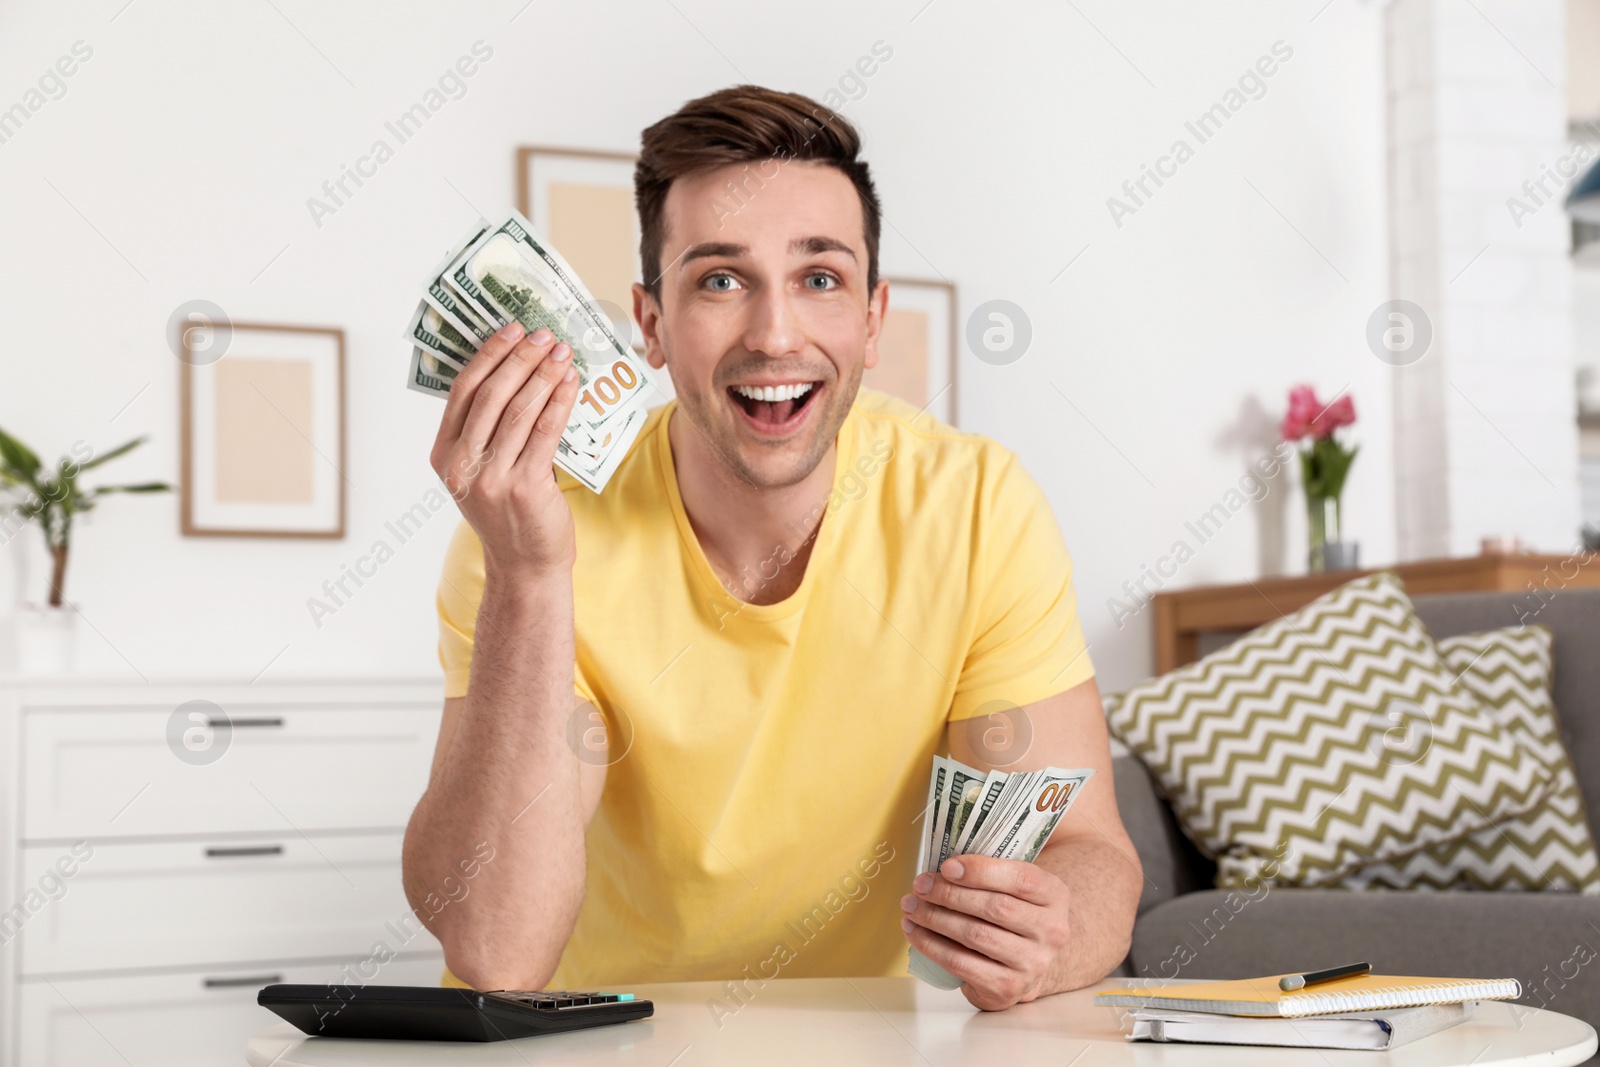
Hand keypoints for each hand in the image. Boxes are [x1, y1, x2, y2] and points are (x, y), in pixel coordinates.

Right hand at [430, 323, 581, 576]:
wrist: (525, 565)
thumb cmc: (509, 514)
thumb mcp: (482, 471)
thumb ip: (488, 431)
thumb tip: (519, 372)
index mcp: (443, 456)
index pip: (462, 391)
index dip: (488, 355)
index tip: (511, 330)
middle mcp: (461, 466)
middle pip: (491, 395)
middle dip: (520, 358)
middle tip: (544, 335)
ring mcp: (491, 479)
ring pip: (519, 410)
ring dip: (544, 375)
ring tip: (562, 353)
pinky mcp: (524, 488)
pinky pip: (545, 433)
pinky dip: (560, 402)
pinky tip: (572, 384)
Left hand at [900, 855, 1071, 1010]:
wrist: (1024, 962)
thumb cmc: (1012, 915)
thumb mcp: (1014, 888)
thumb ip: (989, 873)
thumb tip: (941, 867)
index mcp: (1055, 896)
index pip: (1021, 878)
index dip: (981, 871)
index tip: (946, 867)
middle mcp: (1051, 931)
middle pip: (995, 907)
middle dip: (949, 894)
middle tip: (920, 886)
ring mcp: (1033, 963)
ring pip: (975, 935)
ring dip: (935, 918)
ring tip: (911, 906)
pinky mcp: (1008, 988)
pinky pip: (961, 964)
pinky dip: (932, 945)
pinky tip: (915, 932)